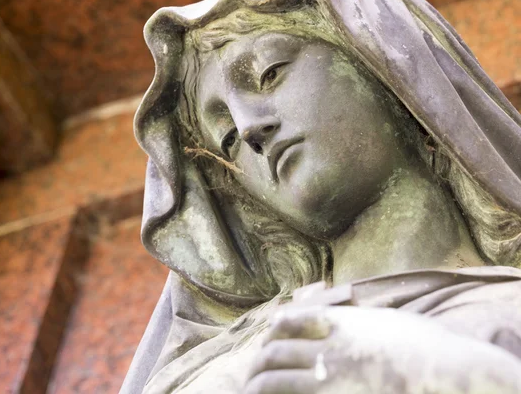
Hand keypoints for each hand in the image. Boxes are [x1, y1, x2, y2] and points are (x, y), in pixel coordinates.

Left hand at [244, 304, 520, 393]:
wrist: (451, 372)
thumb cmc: (428, 346)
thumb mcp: (388, 320)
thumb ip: (362, 317)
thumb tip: (353, 313)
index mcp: (339, 322)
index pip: (289, 320)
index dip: (274, 329)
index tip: (268, 335)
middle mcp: (327, 347)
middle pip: (277, 351)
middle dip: (260, 361)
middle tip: (251, 372)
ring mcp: (330, 376)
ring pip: (276, 380)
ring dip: (258, 386)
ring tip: (249, 392)